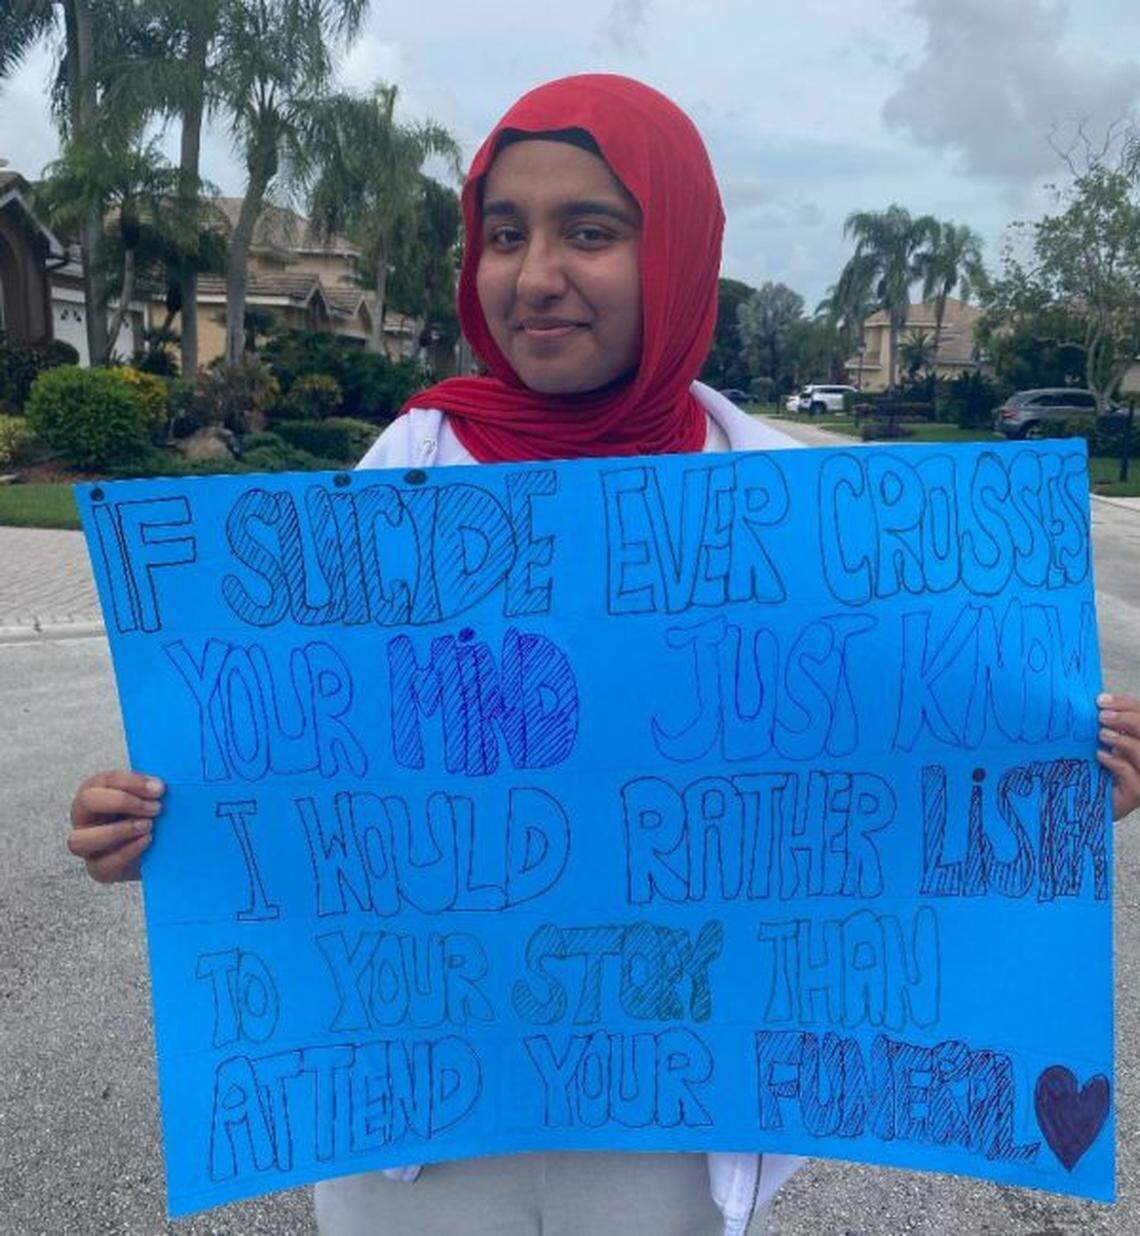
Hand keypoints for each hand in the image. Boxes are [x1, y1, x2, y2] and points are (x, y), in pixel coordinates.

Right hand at [68, 771, 163, 882]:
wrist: (159, 850)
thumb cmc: (151, 814)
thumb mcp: (151, 797)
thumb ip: (152, 788)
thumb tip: (159, 785)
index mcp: (96, 791)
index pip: (105, 780)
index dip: (132, 782)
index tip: (159, 789)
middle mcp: (84, 816)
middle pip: (86, 801)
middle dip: (122, 801)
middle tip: (155, 808)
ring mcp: (87, 845)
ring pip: (81, 840)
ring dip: (117, 831)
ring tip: (148, 826)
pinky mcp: (98, 868)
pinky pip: (103, 864)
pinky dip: (127, 852)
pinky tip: (147, 841)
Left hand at [1097, 693, 1139, 820]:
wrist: (1086, 801)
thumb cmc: (1095, 768)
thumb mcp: (1101, 742)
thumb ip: (1105, 725)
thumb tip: (1097, 702)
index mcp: (1138, 738)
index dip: (1126, 704)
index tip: (1101, 700)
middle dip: (1127, 719)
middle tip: (1102, 716)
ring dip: (1122, 740)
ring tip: (1102, 735)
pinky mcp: (1137, 793)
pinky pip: (1130, 773)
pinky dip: (1116, 761)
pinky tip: (1100, 756)